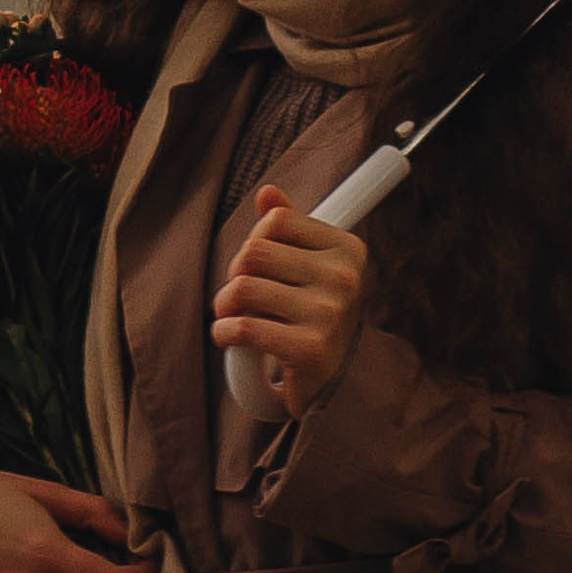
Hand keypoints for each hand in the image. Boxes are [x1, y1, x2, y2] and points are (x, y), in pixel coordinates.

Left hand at [210, 184, 368, 420]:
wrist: (335, 380)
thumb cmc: (316, 314)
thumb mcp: (311, 265)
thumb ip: (290, 228)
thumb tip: (267, 192)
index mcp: (347, 249)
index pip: (276, 220)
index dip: (255, 239)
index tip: (258, 264)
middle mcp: (344, 278)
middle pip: (253, 251)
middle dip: (235, 273)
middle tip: (241, 294)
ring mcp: (329, 314)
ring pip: (242, 288)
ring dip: (224, 305)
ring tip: (233, 316)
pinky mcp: (309, 349)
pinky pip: (242, 328)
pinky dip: (224, 333)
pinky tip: (228, 337)